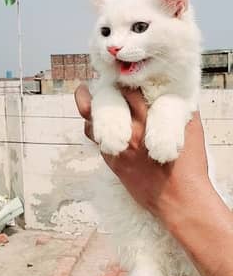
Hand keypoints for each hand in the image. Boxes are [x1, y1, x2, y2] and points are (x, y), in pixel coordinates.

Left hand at [74, 83, 208, 224]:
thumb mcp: (193, 131)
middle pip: (106, 102)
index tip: (121, 75)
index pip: (129, 91)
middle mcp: (130, 131)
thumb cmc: (188, 166)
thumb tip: (179, 93)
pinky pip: (96, 141)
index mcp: (149, 119)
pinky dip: (93, 128)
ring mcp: (118, 148)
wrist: (178, 200)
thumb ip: (182, 109)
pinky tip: (93, 122)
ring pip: (92, 120)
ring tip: (84, 93)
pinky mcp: (112, 162)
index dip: (123, 80)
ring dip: (87, 105)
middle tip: (98, 80)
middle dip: (101, 88)